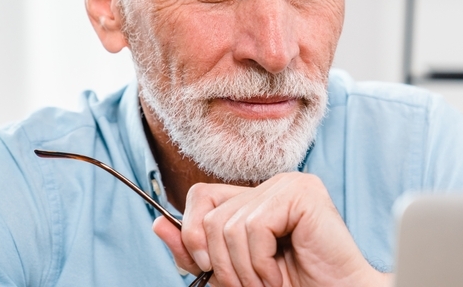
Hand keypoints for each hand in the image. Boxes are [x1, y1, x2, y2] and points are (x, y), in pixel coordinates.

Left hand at [152, 172, 390, 286]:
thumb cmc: (292, 285)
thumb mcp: (231, 272)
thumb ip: (196, 251)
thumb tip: (159, 224)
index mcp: (255, 198)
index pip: (199, 196)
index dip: (192, 234)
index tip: (208, 269)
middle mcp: (271, 185)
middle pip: (209, 216)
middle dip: (221, 263)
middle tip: (250, 283)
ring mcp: (289, 185)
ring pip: (228, 226)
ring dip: (245, 270)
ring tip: (269, 281)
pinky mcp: (303, 193)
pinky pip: (254, 227)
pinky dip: (261, 263)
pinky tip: (280, 272)